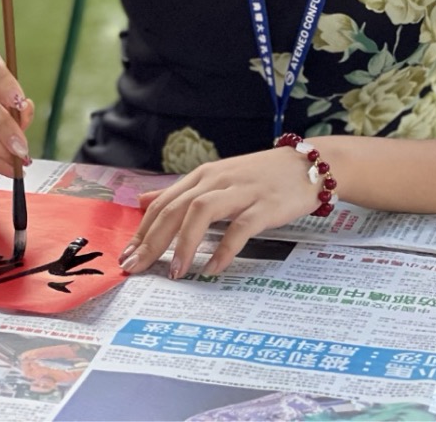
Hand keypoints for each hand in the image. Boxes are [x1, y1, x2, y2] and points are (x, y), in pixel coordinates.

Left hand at [118, 146, 320, 278]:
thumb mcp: (215, 179)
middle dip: (153, 240)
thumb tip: (143, 201)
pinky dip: (225, 249)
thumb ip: (180, 192)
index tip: (128, 255)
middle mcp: (216, 180)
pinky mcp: (265, 205)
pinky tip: (213, 268)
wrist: (307, 164)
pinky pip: (240, 228)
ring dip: (184, 244)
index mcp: (202, 176)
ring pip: (201, 213)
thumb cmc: (259, 175)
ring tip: (174, 272)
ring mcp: (240, 192)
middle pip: (176, 209)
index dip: (143, 230)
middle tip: (137, 267)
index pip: (163, 203)